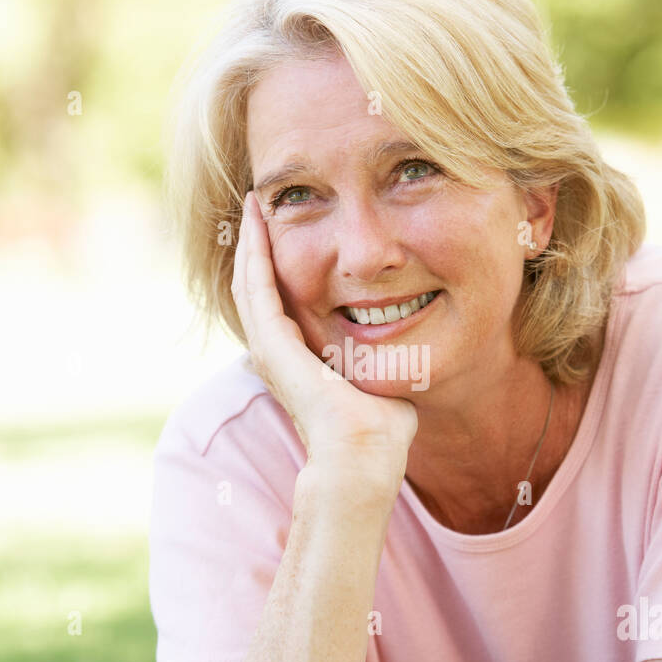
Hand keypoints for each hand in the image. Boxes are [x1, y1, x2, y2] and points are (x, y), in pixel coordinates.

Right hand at [233, 192, 418, 488]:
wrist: (365, 455)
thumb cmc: (381, 431)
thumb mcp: (381, 376)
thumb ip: (387, 356)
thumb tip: (412, 345)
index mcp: (298, 359)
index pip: (281, 300)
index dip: (280, 264)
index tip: (287, 230)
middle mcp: (277, 354)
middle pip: (257, 286)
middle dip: (259, 245)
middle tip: (260, 206)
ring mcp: (271, 350)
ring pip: (249, 282)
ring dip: (251, 242)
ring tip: (255, 207)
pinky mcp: (273, 347)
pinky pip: (256, 289)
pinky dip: (255, 255)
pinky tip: (258, 226)